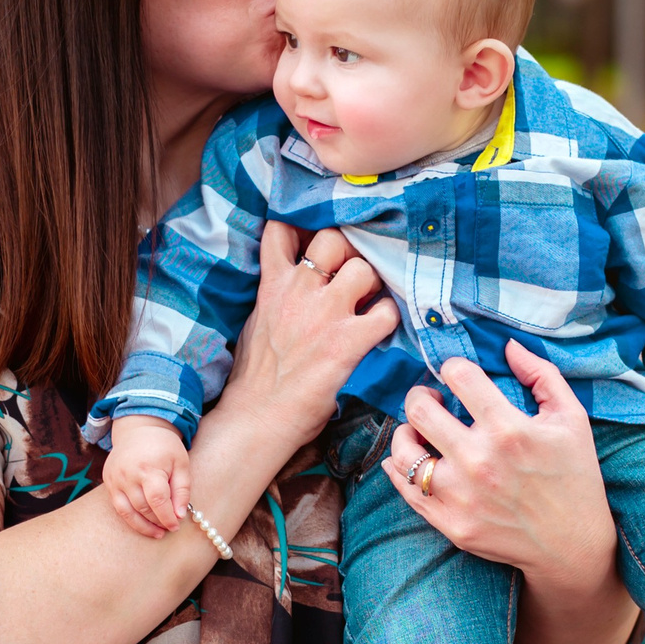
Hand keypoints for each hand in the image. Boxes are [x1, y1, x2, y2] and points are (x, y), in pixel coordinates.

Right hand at [103, 416, 191, 538]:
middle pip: (143, 507)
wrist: (138, 429)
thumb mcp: (181, 463)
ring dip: (143, 526)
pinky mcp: (109, 482)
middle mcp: (128, 474)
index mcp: (149, 467)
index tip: (175, 526)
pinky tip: (144, 524)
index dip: (167, 517)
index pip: (157, 500)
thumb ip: (182, 490)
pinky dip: (131, 519)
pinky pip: (118, 507)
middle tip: (169, 528)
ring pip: (128, 511)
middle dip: (157, 521)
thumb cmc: (164, 447)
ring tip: (158, 532)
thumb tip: (179, 515)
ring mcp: (115, 478)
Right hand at [219, 222, 399, 447]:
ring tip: (369, 302)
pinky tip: (379, 330)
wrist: (257, 416)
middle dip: (349, 252)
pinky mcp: (348, 342)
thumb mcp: (257, 320)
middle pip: (334, 238)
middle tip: (354, 275)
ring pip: (364, 268)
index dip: (306, 227)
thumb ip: (277, 294)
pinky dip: (389, 318)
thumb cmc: (255, 377)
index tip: (318, 240)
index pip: (282, 229)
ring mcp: (325, 313)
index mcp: (273, 284)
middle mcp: (299, 289)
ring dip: (373, 283)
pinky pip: (386, 311)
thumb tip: (294, 283)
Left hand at [386, 341, 615, 595]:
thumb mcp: (572, 419)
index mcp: (509, 429)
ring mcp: (461, 497)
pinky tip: (412, 458)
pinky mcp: (451, 524)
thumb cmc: (575, 476)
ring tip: (420, 431)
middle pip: (420, 410)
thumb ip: (542, 375)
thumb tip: (508, 345)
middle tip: (432, 398)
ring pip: (403, 451)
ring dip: (407, 432)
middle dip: (422, 394)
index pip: (458, 376)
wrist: (573, 546)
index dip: (454, 367)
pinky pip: (407, 489)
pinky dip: (400, 469)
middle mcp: (479, 461)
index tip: (458, 376)